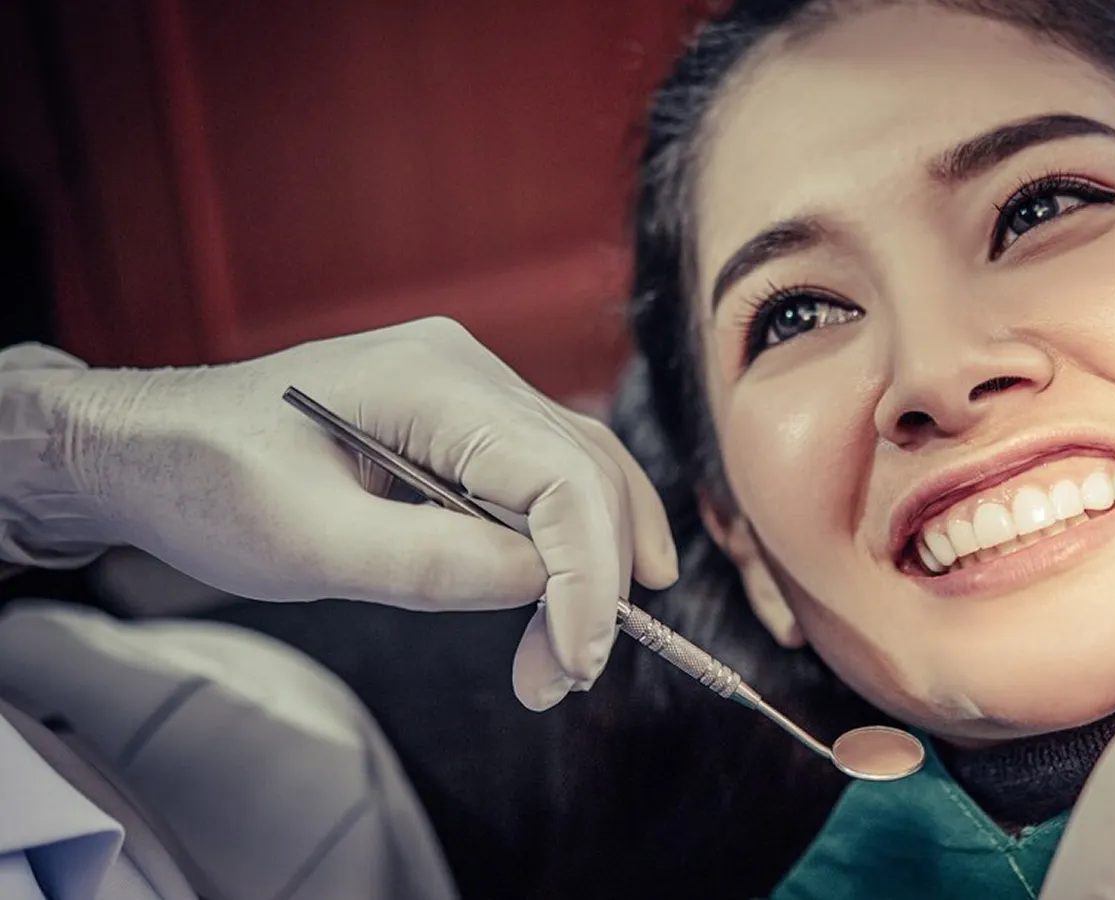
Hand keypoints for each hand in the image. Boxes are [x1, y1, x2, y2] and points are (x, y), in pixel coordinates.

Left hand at [37, 317, 677, 709]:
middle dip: (592, 582)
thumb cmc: (210, 485)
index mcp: (432, 381)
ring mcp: (472, 389)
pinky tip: (603, 580)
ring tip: (579, 651)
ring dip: (594, 563)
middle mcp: (469, 369)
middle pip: (585, 473)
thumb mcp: (306, 544)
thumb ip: (429, 564)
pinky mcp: (465, 421)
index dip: (583, 574)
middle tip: (561, 679)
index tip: (571, 663)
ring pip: (582, 470)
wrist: (151, 446)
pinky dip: (576, 535)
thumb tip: (540, 586)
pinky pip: (548, 473)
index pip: (556, 476)